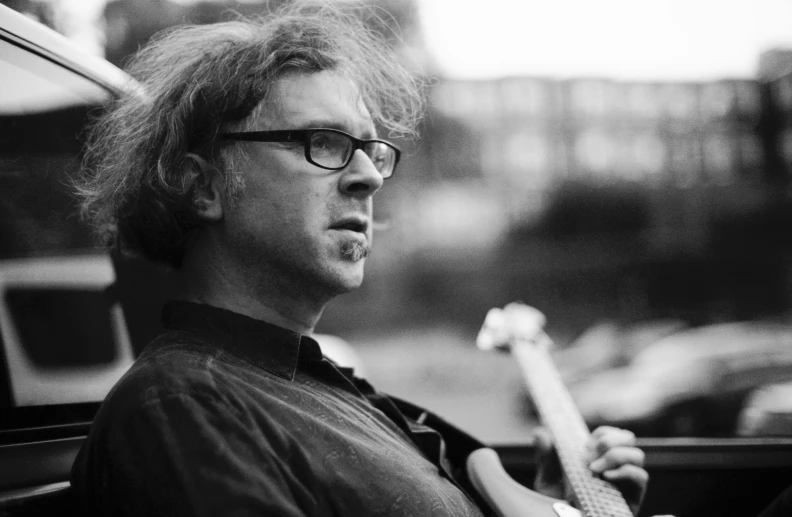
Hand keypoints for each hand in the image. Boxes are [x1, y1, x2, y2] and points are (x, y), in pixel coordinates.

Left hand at [532, 426, 647, 514]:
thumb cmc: (558, 508)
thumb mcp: (547, 482)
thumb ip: (545, 458)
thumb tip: (541, 433)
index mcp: (599, 460)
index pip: (611, 434)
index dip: (601, 433)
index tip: (585, 445)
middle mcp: (616, 469)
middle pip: (629, 439)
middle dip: (609, 440)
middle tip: (590, 454)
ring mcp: (626, 483)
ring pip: (637, 455)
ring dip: (615, 455)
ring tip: (595, 469)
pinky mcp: (633, 499)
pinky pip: (641, 477)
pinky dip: (625, 471)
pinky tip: (606, 477)